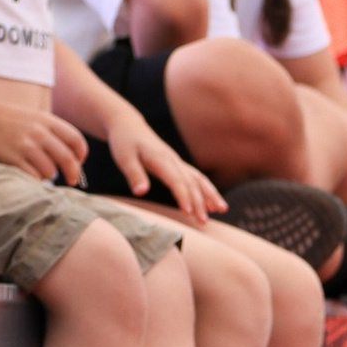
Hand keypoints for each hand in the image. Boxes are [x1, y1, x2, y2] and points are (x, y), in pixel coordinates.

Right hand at [0, 81, 91, 184]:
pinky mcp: (12, 158)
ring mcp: (25, 146)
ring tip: (41, 172)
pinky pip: (33, 176)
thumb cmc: (5, 119)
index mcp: (47, 120)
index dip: (81, 154)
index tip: (79, 161)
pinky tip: (29, 175)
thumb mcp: (32, 117)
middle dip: (73, 173)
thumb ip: (51, 132)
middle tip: (72, 180)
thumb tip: (70, 155)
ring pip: (50, 170)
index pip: (76, 139)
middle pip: (67, 159)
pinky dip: (35, 180)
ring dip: (49, 175)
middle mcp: (39, 133)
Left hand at [103, 107, 221, 224]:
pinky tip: (212, 203)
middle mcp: (173, 161)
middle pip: (191, 182)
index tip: (188, 213)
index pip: (176, 180)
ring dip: (210, 195)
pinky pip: (196, 178)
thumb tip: (141, 192)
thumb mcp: (124, 158)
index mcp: (161, 159)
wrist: (128, 125)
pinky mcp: (177, 164)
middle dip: (200, 202)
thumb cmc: (124, 142)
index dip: (183, 196)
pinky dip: (206, 190)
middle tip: (204, 222)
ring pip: (198, 179)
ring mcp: (177, 162)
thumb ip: (134, 175)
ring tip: (222, 210)